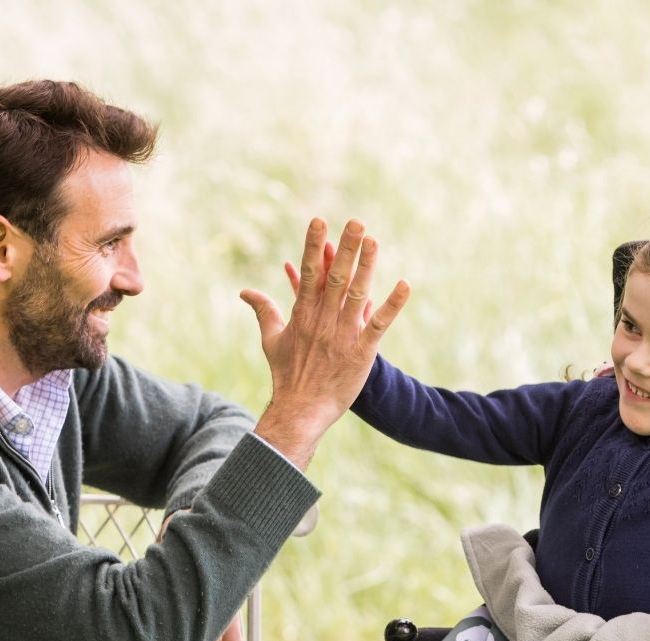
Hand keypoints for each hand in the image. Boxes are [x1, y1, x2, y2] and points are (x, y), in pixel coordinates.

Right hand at [242, 218, 409, 468]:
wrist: (301, 410)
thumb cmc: (287, 375)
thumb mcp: (271, 340)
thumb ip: (263, 311)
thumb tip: (244, 292)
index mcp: (303, 315)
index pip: (309, 273)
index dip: (314, 247)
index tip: (319, 221)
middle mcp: (322, 321)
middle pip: (335, 278)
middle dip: (344, 249)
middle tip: (355, 221)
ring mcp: (343, 336)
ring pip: (356, 295)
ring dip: (366, 267)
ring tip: (373, 241)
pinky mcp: (361, 353)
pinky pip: (378, 325)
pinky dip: (391, 305)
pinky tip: (404, 285)